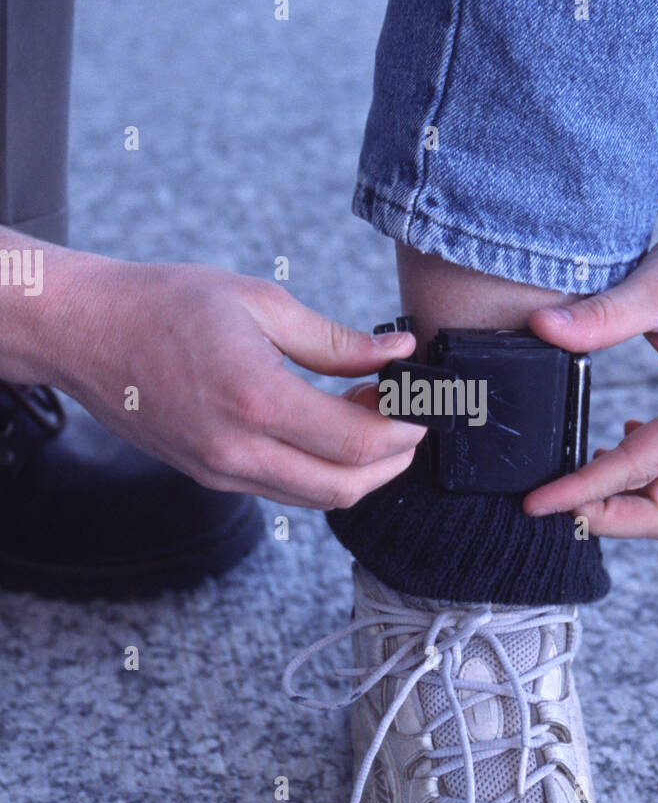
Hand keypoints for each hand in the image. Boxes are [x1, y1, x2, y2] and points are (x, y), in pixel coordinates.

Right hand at [55, 257, 425, 508]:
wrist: (87, 331)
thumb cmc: (166, 304)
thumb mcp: (260, 304)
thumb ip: (335, 340)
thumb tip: (397, 353)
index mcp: (256, 400)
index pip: (358, 443)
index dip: (406, 429)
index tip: (425, 404)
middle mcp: (238, 450)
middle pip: (346, 488)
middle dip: (394, 461)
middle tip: (410, 419)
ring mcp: (221, 471)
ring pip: (317, 498)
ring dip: (360, 470)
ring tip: (372, 416)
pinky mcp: (211, 475)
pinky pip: (285, 489)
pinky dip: (321, 469)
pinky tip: (329, 426)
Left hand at [524, 215, 657, 537]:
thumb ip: (602, 315)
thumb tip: (542, 327)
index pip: (638, 470)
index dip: (582, 492)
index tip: (536, 503)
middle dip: (610, 518)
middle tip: (553, 504)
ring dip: (629, 507)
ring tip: (577, 485)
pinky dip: (646, 483)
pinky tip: (614, 444)